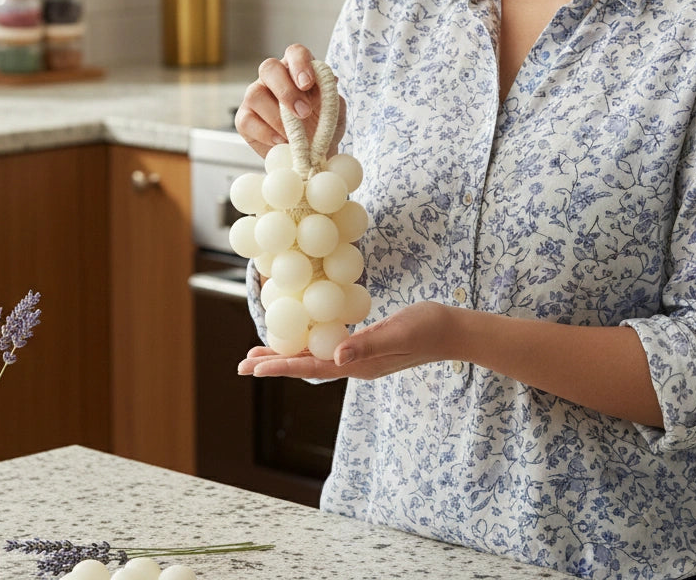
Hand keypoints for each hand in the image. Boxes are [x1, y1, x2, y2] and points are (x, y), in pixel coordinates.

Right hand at [235, 44, 345, 157]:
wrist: (311, 156)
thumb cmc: (321, 128)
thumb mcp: (333, 112)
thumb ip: (331, 95)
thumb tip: (330, 81)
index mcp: (297, 70)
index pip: (295, 53)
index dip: (300, 64)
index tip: (308, 83)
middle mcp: (273, 78)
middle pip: (269, 68)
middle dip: (286, 90)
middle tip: (303, 112)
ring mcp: (256, 97)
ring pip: (255, 94)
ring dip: (276, 116)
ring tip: (294, 135)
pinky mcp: (245, 119)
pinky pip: (247, 120)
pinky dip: (265, 133)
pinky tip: (281, 141)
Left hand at [236, 302, 456, 380]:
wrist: (454, 331)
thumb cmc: (427, 328)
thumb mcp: (397, 333)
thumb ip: (368, 345)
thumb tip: (336, 357)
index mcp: (360, 365)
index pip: (312, 367)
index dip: (282, 365)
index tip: (253, 367)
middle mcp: (356, 366)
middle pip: (307, 367)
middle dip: (275, 365)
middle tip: (242, 365)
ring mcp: (362, 360)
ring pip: (316, 360)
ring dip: (288, 357)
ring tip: (260, 356)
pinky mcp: (368, 349)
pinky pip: (329, 351)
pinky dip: (309, 347)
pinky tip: (303, 340)